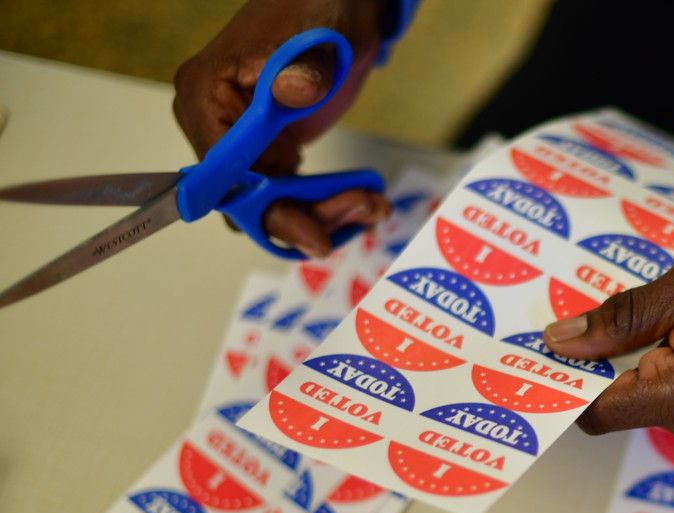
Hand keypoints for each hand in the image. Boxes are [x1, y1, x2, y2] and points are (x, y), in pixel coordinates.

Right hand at [173, 0, 393, 256]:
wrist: (340, 4)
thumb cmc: (317, 8)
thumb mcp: (316, 38)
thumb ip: (305, 71)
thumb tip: (292, 91)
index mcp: (205, 96)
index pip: (220, 174)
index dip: (263, 208)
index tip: (311, 233)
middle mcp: (213, 124)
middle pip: (246, 200)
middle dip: (305, 216)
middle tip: (362, 209)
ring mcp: (243, 141)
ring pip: (271, 204)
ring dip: (322, 214)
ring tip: (373, 204)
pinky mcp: (270, 150)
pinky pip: (289, 194)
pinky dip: (325, 204)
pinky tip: (364, 200)